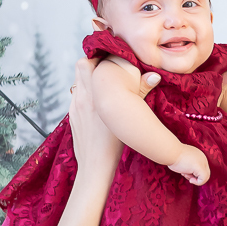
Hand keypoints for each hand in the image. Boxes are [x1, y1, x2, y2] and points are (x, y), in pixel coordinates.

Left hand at [70, 60, 160, 175]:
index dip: (99, 57)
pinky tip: (98, 103)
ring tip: (104, 86)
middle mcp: (81, 98)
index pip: (87, 63)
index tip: (111, 60)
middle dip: (93, 63)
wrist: (95, 168)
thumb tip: (154, 75)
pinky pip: (76, 96)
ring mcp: (74, 107)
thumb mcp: (129, 119)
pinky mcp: (72, 116)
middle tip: (107, 69)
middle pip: (80, 66)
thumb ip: (140, 93)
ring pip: (77, 81)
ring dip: (89, 78)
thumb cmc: (114, 147)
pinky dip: (85, 93)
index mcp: (94, 96)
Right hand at [168, 143, 210, 185]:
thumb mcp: (183, 160)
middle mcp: (203, 158)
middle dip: (194, 176)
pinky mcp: (200, 167)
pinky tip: (191, 180)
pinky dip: (198, 183)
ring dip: (195, 179)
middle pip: (204, 173)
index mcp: (199, 155)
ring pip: (205, 177)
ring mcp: (202, 162)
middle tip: (185, 174)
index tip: (184, 171)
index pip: (201, 168)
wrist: (171, 152)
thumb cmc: (173, 156)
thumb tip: (188, 173)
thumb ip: (188, 165)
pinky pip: (204, 179)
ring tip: (185, 174)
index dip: (193, 173)